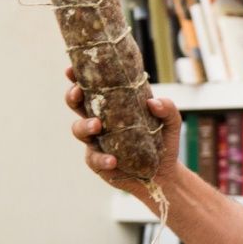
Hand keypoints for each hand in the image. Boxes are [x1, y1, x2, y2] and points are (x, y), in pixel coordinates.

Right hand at [65, 66, 181, 186]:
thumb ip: (167, 108)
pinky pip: (94, 159)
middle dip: (73, 96)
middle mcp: (101, 121)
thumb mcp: (171, 122)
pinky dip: (102, 158)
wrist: (165, 173)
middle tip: (78, 92)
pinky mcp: (99, 162)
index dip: (78, 78)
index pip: (92, 88)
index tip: (71, 70)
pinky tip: (113, 159)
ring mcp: (97, 142)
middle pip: (77, 105)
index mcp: (114, 106)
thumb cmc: (164, 142)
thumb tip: (153, 102)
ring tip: (97, 125)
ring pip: (79, 130)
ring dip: (84, 125)